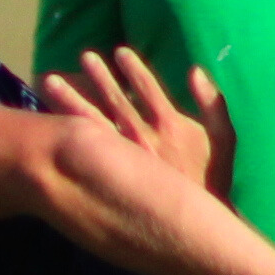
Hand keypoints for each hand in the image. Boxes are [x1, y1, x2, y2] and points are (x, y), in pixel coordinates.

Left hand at [41, 43, 227, 193]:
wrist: (196, 222)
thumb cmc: (212, 178)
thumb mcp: (224, 137)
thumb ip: (212, 102)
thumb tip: (194, 69)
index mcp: (169, 125)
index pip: (146, 88)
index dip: (133, 68)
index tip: (119, 51)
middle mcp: (143, 137)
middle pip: (115, 100)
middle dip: (98, 76)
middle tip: (83, 56)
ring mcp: (124, 157)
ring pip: (92, 120)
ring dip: (71, 99)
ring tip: (50, 81)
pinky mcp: (111, 174)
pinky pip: (86, 148)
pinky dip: (70, 131)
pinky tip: (53, 120)